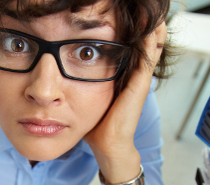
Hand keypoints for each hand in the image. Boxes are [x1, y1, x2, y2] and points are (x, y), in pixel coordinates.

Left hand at [84, 21, 166, 181]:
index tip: (114, 15)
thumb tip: (59, 82)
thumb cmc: (97, 127)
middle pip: (141, 41)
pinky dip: (150, 38)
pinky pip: (149, 55)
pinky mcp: (140, 84)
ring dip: (147, 25)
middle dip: (137, 23)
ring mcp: (138, 79)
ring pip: (150, 44)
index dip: (122, 31)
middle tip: (135, 7)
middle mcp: (132, 75)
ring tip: (143, 9)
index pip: (125, 47)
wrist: (108, 145)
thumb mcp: (86, 101)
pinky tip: (148, 24)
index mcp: (121, 78)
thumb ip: (78, 89)